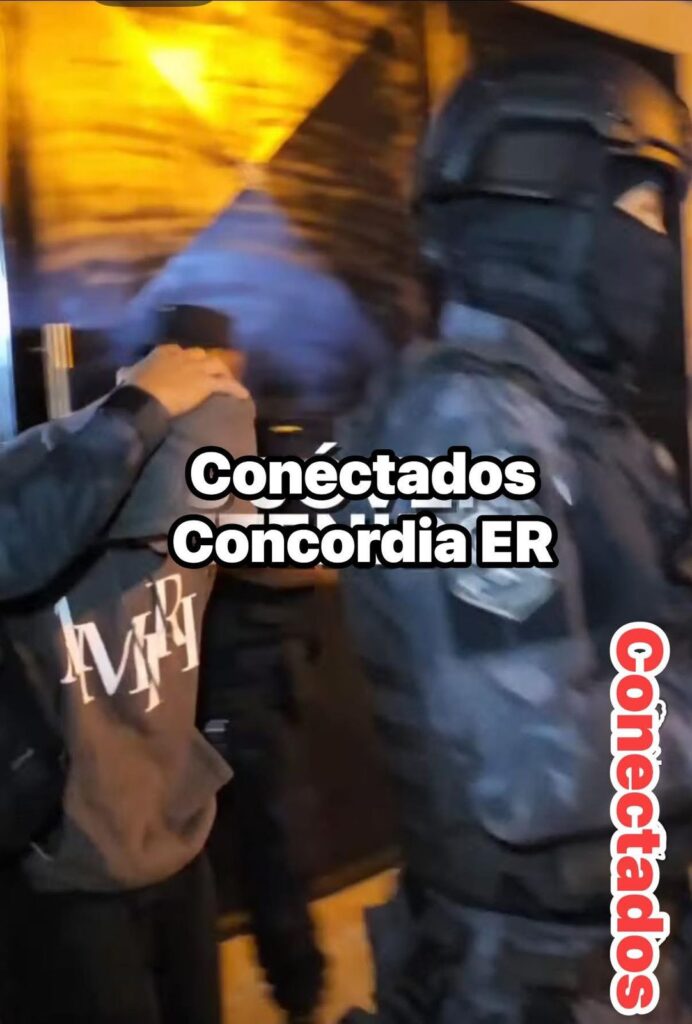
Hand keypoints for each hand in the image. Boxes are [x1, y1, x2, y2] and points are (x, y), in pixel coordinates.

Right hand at [120, 344, 249, 417]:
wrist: (144, 399)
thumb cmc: (134, 389)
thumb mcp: (128, 375)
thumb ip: (128, 372)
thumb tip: (123, 371)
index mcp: (163, 351)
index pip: (178, 351)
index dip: (185, 360)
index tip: (187, 368)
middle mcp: (183, 355)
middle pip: (201, 356)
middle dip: (207, 364)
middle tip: (211, 374)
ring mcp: (197, 367)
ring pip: (217, 366)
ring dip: (223, 373)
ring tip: (229, 382)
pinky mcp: (207, 382)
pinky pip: (226, 384)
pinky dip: (236, 389)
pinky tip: (243, 395)